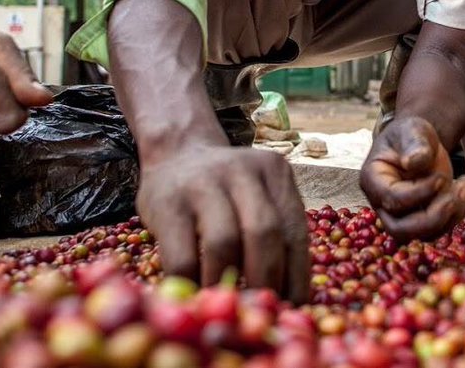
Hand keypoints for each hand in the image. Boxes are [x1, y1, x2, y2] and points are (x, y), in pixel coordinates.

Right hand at [135, 143, 309, 301]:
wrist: (177, 152)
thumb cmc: (227, 189)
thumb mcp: (257, 194)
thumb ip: (275, 231)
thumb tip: (291, 298)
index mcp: (275, 172)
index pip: (293, 229)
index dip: (297, 275)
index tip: (295, 307)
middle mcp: (242, 172)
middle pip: (263, 233)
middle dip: (267, 281)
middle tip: (261, 312)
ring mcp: (202, 184)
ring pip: (223, 243)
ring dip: (227, 284)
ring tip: (229, 308)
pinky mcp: (167, 203)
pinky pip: (183, 256)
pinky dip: (193, 284)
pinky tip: (197, 297)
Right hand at [360, 115, 464, 241]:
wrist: (420, 143)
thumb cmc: (411, 134)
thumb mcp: (412, 130)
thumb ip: (413, 144)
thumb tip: (412, 163)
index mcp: (373, 179)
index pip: (391, 199)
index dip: (418, 194)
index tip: (441, 178)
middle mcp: (382, 204)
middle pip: (400, 229)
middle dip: (431, 219)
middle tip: (454, 199)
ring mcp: (400, 216)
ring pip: (422, 235)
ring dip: (449, 217)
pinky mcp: (420, 220)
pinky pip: (438, 229)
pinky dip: (456, 215)